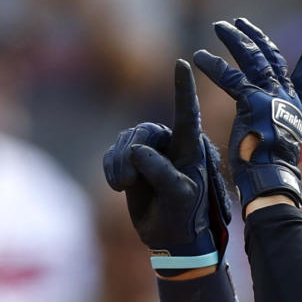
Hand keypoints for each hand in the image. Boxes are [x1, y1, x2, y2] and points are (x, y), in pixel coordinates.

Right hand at [102, 59, 230, 269]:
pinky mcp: (130, 161)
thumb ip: (161, 172)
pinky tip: (119, 186)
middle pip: (144, 131)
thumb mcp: (179, 196)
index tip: (182, 63)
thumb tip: (136, 151)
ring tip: (123, 186)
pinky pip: (113, 152)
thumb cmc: (184, 216)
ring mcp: (150, 150)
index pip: (187, 114)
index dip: (183, 89)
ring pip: (125, 141)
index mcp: (190, 148)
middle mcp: (170, 143)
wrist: (171, 238)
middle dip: (131, 153)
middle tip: (128, 181)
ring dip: (119, 164)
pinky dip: (111, 167)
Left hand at [193, 17, 301, 213]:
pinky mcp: (253, 101)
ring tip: (219, 26)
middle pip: (272, 57)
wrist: (271, 180)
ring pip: (252, 58)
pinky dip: (213, 66)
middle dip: (255, 37)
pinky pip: (230, 78)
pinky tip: (199, 57)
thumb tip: (272, 131)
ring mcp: (271, 97)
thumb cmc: (272, 171)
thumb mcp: (278, 143)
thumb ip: (275, 127)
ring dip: (235, 39)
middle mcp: (286, 97)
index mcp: (296, 108)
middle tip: (241, 22)